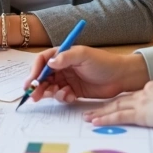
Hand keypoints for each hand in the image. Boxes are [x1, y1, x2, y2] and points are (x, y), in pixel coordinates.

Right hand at [23, 47, 149, 103]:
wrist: (121, 77)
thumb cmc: (104, 62)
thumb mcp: (84, 56)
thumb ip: (66, 57)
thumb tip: (49, 62)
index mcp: (63, 55)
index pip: (43, 61)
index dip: (35, 71)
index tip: (31, 82)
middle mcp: (63, 67)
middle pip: (44, 76)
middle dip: (38, 86)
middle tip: (34, 96)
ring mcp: (68, 79)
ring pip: (51, 88)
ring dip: (50, 93)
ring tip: (59, 94)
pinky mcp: (74, 91)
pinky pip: (62, 96)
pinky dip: (63, 97)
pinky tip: (71, 96)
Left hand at [83, 74, 152, 128]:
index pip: (137, 93)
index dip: (126, 98)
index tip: (117, 102)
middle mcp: (144, 92)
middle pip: (121, 99)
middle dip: (105, 105)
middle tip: (92, 109)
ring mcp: (140, 103)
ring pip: (115, 107)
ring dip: (100, 112)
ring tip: (87, 117)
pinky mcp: (139, 114)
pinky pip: (118, 117)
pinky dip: (105, 119)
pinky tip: (95, 122)